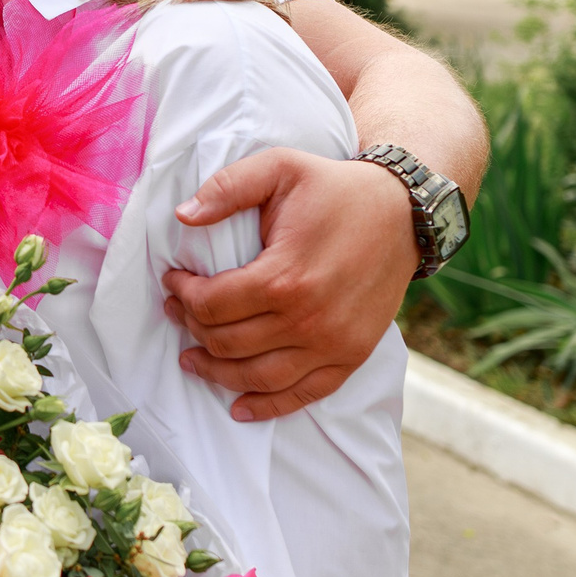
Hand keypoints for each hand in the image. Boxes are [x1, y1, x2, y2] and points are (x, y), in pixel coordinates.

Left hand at [164, 149, 414, 421]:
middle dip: (191, 328)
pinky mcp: (351, 356)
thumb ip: (227, 188)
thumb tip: (182, 216)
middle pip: (227, 343)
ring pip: (256, 377)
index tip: (173, 280)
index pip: (211, 304)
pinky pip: (304, 395)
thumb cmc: (335, 188)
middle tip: (178, 311)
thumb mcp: (279, 168)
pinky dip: (268, 406)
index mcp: (284, 276)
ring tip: (192, 359)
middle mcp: (307, 320)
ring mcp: (332, 344)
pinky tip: (239, 408)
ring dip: (216, 372)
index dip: (182, 294)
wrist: (403, 212)